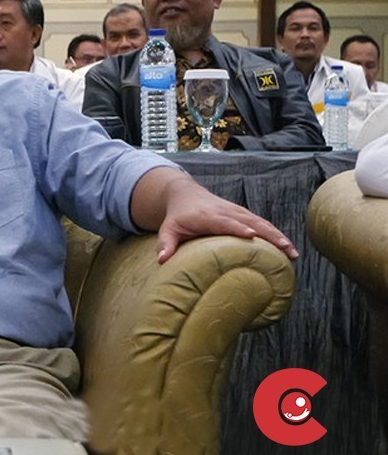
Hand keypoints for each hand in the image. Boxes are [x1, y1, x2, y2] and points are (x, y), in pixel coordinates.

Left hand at [156, 176, 298, 262]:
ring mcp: (236, 212)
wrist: (185, 194)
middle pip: (250, 222)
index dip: (237, 228)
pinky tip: (288, 247)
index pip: (224, 222)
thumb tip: (162, 261)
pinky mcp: (243, 214)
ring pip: (260, 222)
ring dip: (277, 236)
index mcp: (207, 216)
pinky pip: (262, 223)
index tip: (250, 236)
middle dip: (268, 235)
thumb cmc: (176, 216)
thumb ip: (165, 244)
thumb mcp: (167, 228)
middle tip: (285, 249)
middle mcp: (225, 212)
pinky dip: (275, 233)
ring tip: (292, 253)